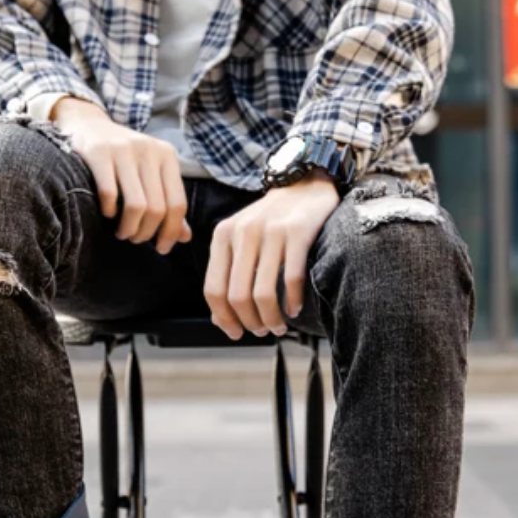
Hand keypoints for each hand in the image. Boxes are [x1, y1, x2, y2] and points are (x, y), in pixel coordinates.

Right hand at [51, 96, 192, 254]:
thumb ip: (168, 203)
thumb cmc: (124, 158)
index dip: (171, 232)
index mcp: (167, 156)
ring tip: (122, 232)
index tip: (161, 249)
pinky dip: (110, 212)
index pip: (178, 204)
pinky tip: (108, 214)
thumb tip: (185, 237)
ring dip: (129, 228)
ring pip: (136, 206)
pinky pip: (109, 194)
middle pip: (157, 209)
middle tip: (135, 239)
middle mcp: (149, 150)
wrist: (88, 125)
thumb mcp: (151, 174)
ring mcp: (124, 149)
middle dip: (146, 233)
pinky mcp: (99, 152)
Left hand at [203, 171, 338, 338]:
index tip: (236, 333)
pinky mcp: (298, 232)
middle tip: (263, 332)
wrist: (304, 184)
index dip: (223, 318)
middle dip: (250, 322)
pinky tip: (295, 310)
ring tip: (279, 326)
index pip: (214, 289)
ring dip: (272, 319)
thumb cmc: (271, 221)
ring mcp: (271, 231)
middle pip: (238, 296)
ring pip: (263, 293)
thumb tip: (220, 321)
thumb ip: (228, 274)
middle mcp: (243, 232)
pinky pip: (292, 280)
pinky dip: (293, 302)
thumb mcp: (241, 240)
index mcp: (223, 235)